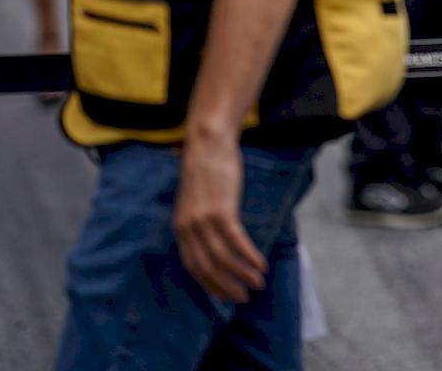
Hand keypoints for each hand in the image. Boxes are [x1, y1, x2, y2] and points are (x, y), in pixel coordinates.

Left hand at [173, 136, 266, 303]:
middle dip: (227, 286)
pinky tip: (261, 264)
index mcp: (180, 228)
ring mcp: (204, 221)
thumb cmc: (206, 170)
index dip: (210, 284)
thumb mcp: (194, 201)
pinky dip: (249, 257)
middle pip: (207, 268)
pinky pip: (236, 242)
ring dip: (243, 274)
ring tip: (258, 282)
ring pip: (223, 259)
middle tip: (244, 297)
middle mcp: (188, 228)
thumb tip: (210, 241)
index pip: (193, 267)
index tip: (226, 295)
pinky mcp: (221, 212)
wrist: (208, 144)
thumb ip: (198, 222)